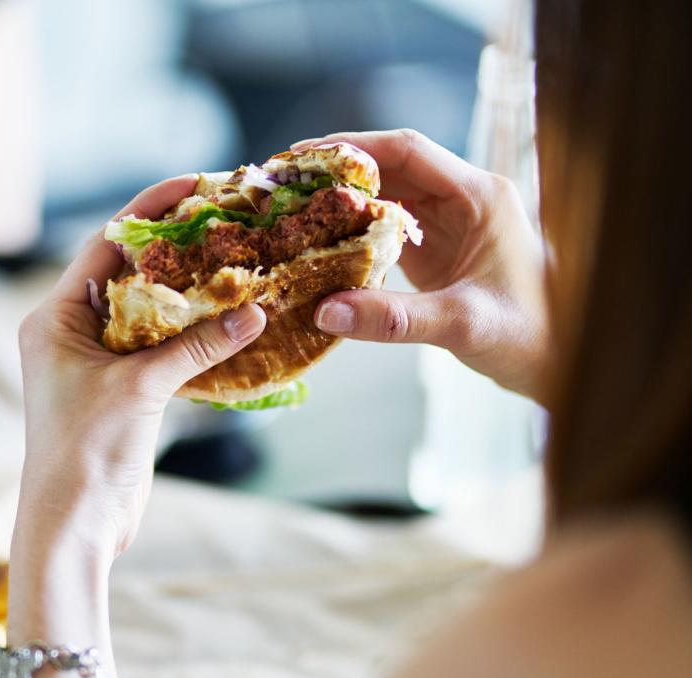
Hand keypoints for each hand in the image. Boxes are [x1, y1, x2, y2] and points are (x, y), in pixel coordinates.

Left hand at [13, 177, 265, 565]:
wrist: (74, 524)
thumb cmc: (86, 452)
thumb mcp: (140, 389)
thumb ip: (195, 346)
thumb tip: (254, 311)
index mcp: (55, 318)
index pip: (105, 244)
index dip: (150, 212)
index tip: (195, 185)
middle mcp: (71, 331)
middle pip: (129, 272)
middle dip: (177, 249)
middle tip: (227, 220)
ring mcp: (96, 361)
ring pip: (149, 311)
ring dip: (189, 293)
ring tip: (238, 262)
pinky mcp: (121, 390)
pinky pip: (160, 347)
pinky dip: (192, 334)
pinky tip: (230, 320)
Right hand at [297, 129, 547, 400]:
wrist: (563, 361)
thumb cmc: (531, 336)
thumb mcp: (462, 325)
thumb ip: (393, 319)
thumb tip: (325, 311)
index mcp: (480, 196)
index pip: (409, 151)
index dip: (355, 147)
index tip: (306, 155)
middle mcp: (464, 200)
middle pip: (391, 167)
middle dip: (337, 172)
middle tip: (284, 181)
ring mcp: (449, 224)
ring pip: (386, 197)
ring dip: (340, 201)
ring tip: (290, 206)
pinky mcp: (436, 251)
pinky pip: (386, 230)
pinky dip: (351, 233)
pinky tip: (316, 242)